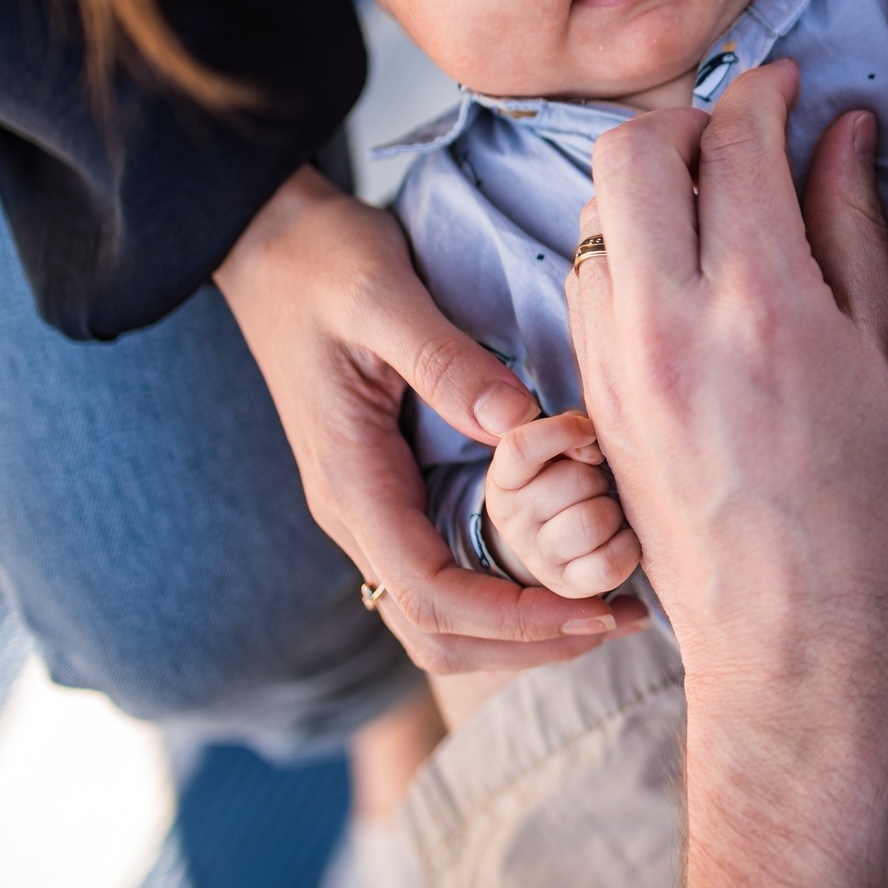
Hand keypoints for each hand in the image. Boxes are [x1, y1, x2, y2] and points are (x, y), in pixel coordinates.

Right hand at [215, 166, 645, 672]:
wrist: (267, 244)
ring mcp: (371, 505)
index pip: (431, 595)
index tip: (591, 609)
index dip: (513, 617)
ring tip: (607, 607)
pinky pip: (443, 569)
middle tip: (619, 620)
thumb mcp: (382, 296)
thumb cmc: (322, 262)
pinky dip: (503, 590)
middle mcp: (357, 511)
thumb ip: (445, 360)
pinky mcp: (390, 487)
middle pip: (434, 632)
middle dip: (526, 643)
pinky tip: (566, 565)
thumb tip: (518, 425)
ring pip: (437, 614)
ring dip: (518, 628)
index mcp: (352, 482)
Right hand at [482, 411, 642, 596]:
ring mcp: (537, 557)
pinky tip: (620, 536)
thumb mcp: (563, 443)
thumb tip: (589, 442)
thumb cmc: (571, 473)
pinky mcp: (568, 585)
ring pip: (593, 521)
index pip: (520, 447)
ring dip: (613, 510)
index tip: (587, 433)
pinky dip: (627, 545)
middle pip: (573, 481)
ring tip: (606, 509)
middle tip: (596, 482)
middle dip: (597, 475)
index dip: (563, 431)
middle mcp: (512, 520)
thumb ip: (570, 428)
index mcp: (504, 479)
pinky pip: (608, 564)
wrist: (565, 532)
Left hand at [567, 63, 887, 887]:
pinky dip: (624, 251)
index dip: (768, 92)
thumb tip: (841, 131)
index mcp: (761, 302)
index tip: (792, 88)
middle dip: (685, 117)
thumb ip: (854, 228)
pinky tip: (681, 275)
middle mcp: (669, 321)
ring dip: (647, 185)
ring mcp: (614, 361)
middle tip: (736, 135)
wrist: (795, 629)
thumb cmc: (869, 502)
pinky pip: (586, 282)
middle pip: (630, 150)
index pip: (738, 139)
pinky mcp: (589, 397)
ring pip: (594, 214)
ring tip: (712, 206)